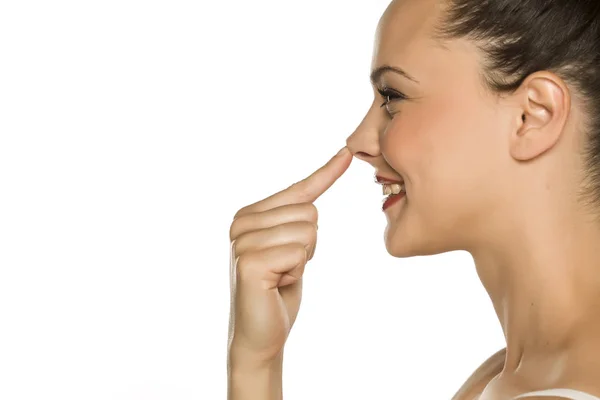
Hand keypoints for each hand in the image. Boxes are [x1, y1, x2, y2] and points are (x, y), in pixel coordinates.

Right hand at [227, 147, 351, 367]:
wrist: (261, 335)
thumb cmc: (278, 290)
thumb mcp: (291, 247)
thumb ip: (295, 218)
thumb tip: (314, 196)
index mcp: (249, 214)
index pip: (298, 190)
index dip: (325, 174)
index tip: (347, 154)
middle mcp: (241, 222)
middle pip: (309, 211)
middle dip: (308, 245)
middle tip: (285, 268)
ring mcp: (242, 241)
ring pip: (308, 231)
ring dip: (303, 260)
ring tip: (280, 276)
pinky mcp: (249, 261)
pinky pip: (299, 252)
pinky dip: (297, 273)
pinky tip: (276, 285)